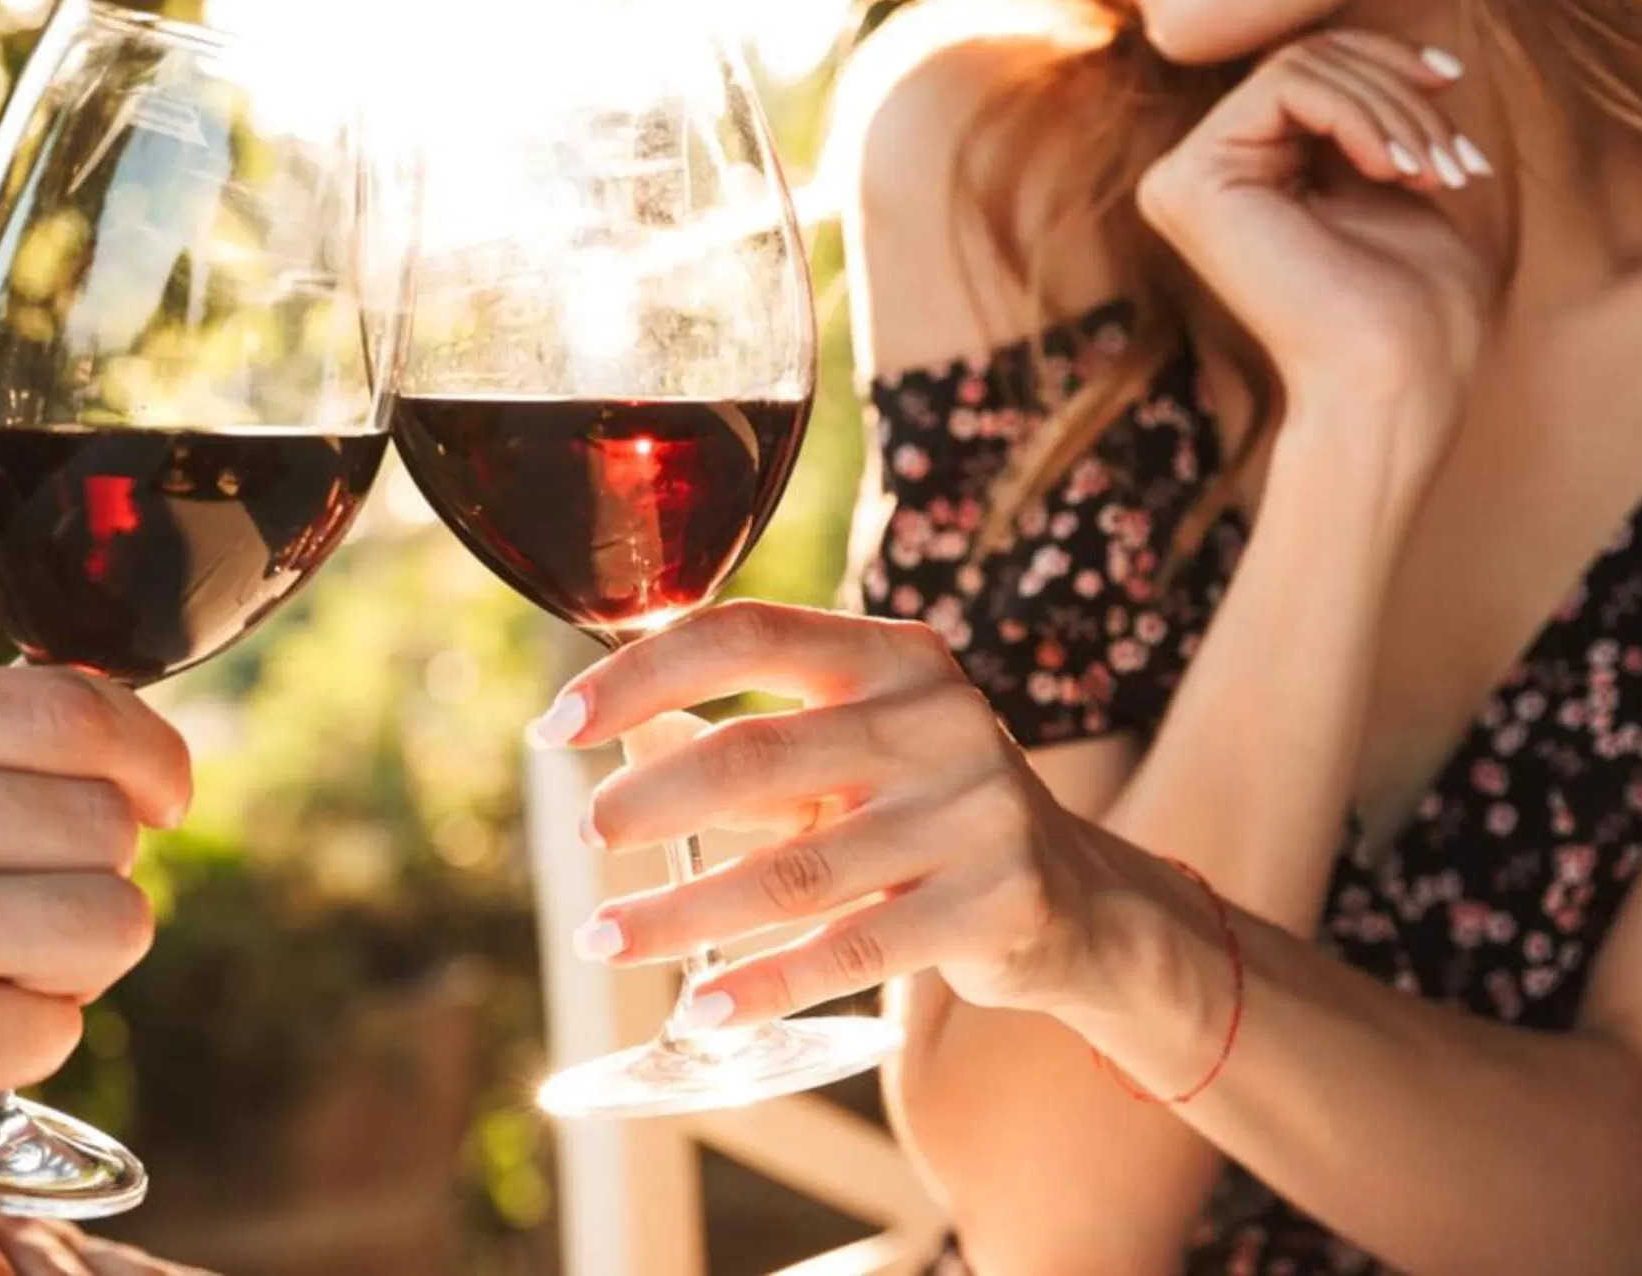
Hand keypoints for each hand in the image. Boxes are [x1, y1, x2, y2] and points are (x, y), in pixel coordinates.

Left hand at [553, 603, 1171, 1024]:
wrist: (1082, 902)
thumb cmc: (930, 813)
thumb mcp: (850, 754)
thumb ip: (746, 740)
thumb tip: (618, 728)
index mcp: (895, 656)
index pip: (747, 635)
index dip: (640, 676)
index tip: (558, 726)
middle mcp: (942, 720)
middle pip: (758, 757)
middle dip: (651, 801)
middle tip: (586, 836)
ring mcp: (978, 813)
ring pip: (793, 873)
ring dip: (680, 912)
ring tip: (601, 938)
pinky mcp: (997, 905)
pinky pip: (851, 952)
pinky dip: (764, 984)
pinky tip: (701, 1007)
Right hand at [1137, 30, 1498, 468]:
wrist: (1397, 379)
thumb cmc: (1413, 305)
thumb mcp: (1393, 181)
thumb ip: (1367, 118)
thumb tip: (1386, 48)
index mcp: (1237, 177)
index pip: (1305, 68)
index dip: (1384, 60)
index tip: (1451, 86)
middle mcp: (1195, 175)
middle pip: (1303, 57)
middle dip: (1398, 90)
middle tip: (1454, 157)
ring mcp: (1183, 178)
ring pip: (1300, 64)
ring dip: (1393, 106)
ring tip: (1437, 169)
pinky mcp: (1189, 182)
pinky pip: (1287, 87)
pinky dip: (1362, 114)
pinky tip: (1395, 170)